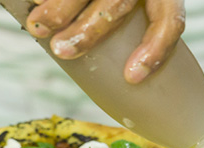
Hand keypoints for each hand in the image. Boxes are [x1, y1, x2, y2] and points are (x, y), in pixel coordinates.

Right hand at [25, 0, 185, 83]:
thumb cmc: (118, 2)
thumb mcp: (134, 14)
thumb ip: (124, 36)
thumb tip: (116, 83)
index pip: (169, 20)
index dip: (155, 51)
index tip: (131, 77)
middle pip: (117, 2)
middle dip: (88, 29)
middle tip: (61, 50)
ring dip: (60, 7)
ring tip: (37, 26)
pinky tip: (34, 2)